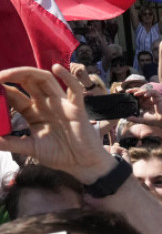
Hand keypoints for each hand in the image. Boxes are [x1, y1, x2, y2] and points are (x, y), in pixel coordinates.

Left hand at [0, 66, 115, 182]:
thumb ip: (10, 143)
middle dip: (12, 76)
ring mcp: (62, 104)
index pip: (15, 94)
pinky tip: (56, 68)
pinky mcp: (77, 108)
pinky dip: (67, 77)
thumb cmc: (59, 155)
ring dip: (28, 73)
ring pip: (46, 80)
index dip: (2, 89)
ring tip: (10, 74)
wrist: (81, 164)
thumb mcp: (29, 148)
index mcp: (34, 111)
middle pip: (29, 81)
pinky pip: (75, 89)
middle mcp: (46, 104)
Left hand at [128, 85, 161, 125]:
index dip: (132, 94)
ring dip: (140, 91)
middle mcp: (148, 99)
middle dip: (134, 90)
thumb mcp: (141, 119)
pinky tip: (145, 95)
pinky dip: (149, 92)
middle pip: (140, 91)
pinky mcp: (159, 97)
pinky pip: (153, 92)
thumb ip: (134, 119)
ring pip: (146, 90)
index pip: (137, 96)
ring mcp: (153, 98)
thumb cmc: (154, 120)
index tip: (126, 94)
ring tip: (135, 94)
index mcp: (144, 103)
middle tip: (128, 91)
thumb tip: (126, 118)